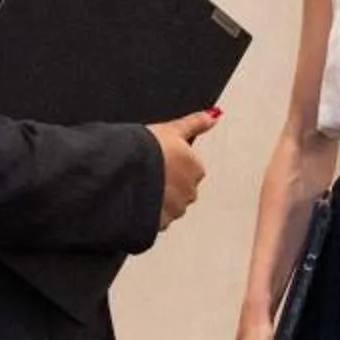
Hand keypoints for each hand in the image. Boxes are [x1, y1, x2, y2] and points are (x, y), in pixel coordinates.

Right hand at [148, 110, 216, 229]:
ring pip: (169, 206)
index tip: (157, 161)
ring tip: (139, 187)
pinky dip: (149, 214)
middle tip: (148, 174)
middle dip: (166, 184)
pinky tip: (136, 201)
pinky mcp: (160, 223)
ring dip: (158, 199)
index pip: (188, 168)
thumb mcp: (171, 129)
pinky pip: (156, 220)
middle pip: (180, 189)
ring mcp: (176, 209)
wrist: (125, 171)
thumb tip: (214, 116)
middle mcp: (191, 191)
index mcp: (196, 169)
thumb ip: (195, 123)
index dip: (171, 164)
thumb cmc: (147, 149)